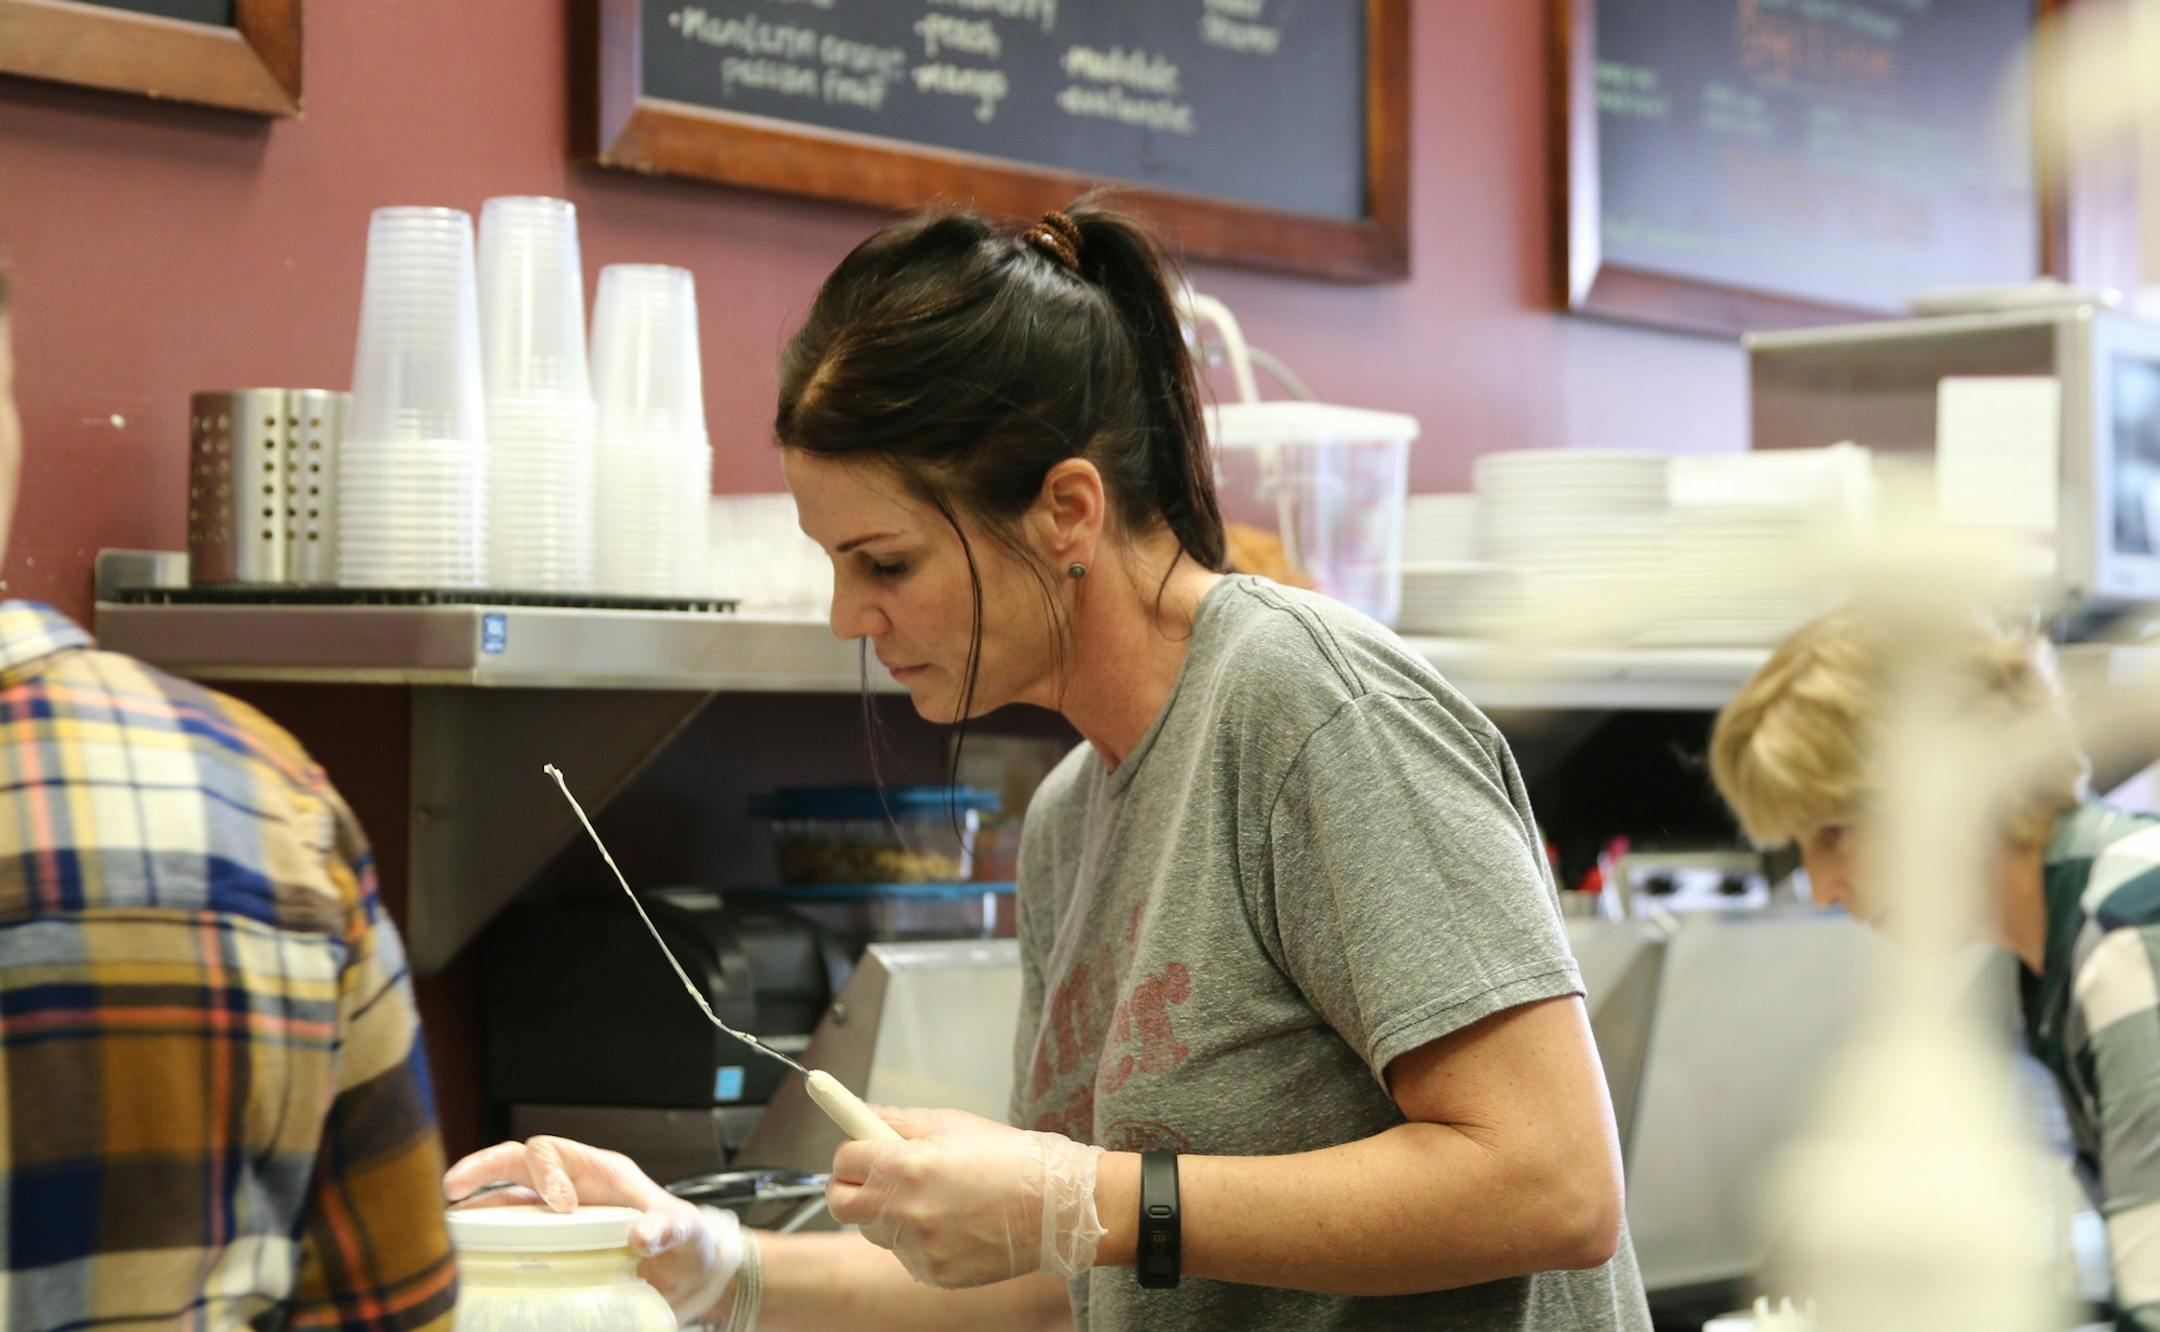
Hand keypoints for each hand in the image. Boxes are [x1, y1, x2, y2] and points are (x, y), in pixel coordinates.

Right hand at [445, 1135, 745, 1321]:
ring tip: (448, 1231)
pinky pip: (513, 1241)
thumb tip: (642, 1236)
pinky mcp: (555, 1251)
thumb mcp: (685, 1230)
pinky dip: (491, 1248)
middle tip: (452, 1190)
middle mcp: (572, 1192)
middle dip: (482, 1170)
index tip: (560, 1210)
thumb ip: (667, 1228)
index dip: (544, 1173)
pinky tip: (472, 1264)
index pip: (552, 1152)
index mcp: (599, 1174)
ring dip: (478, 1212)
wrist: (692, 1277)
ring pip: (506, 1204)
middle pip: (515, 1167)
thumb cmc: (689, 1241)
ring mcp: (559, 1222)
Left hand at [827, 1107, 1104, 1288]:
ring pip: (874, 1230)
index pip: (842, 1160)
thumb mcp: (951, 1123)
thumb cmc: (1007, 1157)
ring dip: (888, 1213)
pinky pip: (904, 1254)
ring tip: (933, 1198)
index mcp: (907, 1165)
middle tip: (877, 1176)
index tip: (861, 1149)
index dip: (851, 1151)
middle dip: (851, 1186)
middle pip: (841, 1204)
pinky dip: (917, 1239)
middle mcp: (905, 1210)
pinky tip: (952, 1223)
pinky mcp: (932, 1273)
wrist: (1054, 1207)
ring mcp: (918, 1248)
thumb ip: (896, 1121)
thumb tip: (859, 1116)